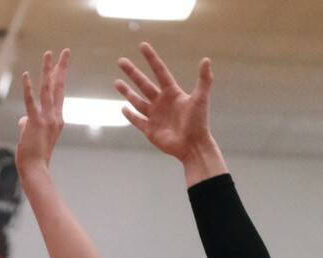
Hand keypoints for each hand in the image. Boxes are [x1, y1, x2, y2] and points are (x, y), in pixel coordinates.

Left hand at [16, 49, 68, 173]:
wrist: (35, 170)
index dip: (60, 76)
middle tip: (65, 51)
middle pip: (58, 86)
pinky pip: (31, 102)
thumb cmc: (33, 156)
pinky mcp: (35, 123)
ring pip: (48, 90)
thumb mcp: (32, 136)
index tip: (61, 62)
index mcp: (57, 119)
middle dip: (62, 67)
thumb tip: (23, 119)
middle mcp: (55, 116)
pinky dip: (29, 88)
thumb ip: (28, 124)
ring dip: (48, 70)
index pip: (59, 93)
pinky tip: (27, 75)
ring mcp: (47, 119)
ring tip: (48, 54)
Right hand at [115, 43, 215, 165]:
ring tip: (116, 82)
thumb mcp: (201, 98)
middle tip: (121, 61)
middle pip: (144, 84)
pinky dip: (130, 115)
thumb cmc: (199, 122)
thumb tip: (206, 60)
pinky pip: (138, 121)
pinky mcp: (150, 131)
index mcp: (172, 93)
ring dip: (127, 92)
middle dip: (132, 72)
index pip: (159, 72)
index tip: (142, 45)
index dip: (151, 58)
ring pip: (138, 101)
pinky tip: (123, 108)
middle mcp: (162, 102)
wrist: (194, 146)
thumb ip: (204, 79)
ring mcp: (155, 116)